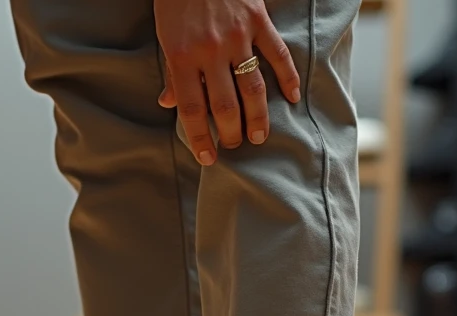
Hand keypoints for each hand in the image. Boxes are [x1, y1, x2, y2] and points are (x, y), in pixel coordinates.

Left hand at [154, 0, 299, 165]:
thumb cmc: (176, 1)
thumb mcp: (165, 36)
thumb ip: (172, 72)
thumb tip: (168, 104)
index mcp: (181, 57)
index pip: (191, 109)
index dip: (200, 138)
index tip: (207, 158)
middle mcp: (210, 50)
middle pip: (224, 106)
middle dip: (231, 133)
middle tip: (235, 145)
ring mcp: (237, 36)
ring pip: (252, 88)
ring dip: (257, 117)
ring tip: (259, 136)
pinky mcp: (258, 21)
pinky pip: (276, 55)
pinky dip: (287, 78)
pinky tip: (291, 99)